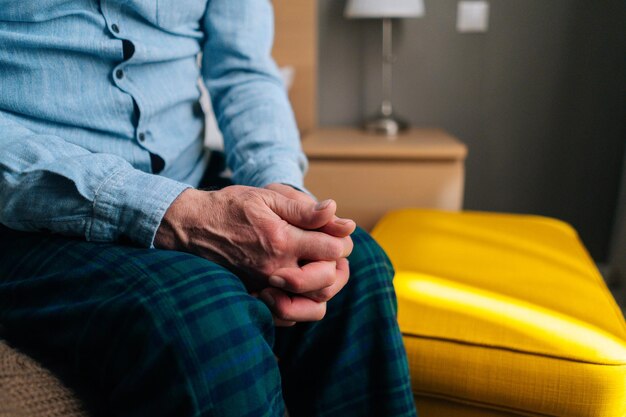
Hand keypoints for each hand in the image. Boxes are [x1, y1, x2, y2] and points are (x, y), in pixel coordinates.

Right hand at [155, 186, 352, 324]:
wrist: (193, 227)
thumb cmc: (230, 208)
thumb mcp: (267, 197)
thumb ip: (303, 208)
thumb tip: (335, 211)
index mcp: (282, 240)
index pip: (333, 249)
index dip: (341, 240)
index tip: (334, 232)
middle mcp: (276, 269)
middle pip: (328, 280)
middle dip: (337, 266)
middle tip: (330, 252)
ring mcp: (266, 287)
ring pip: (314, 304)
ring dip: (324, 287)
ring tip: (320, 268)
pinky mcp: (257, 297)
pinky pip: (291, 316)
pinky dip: (303, 304)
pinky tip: (301, 283)